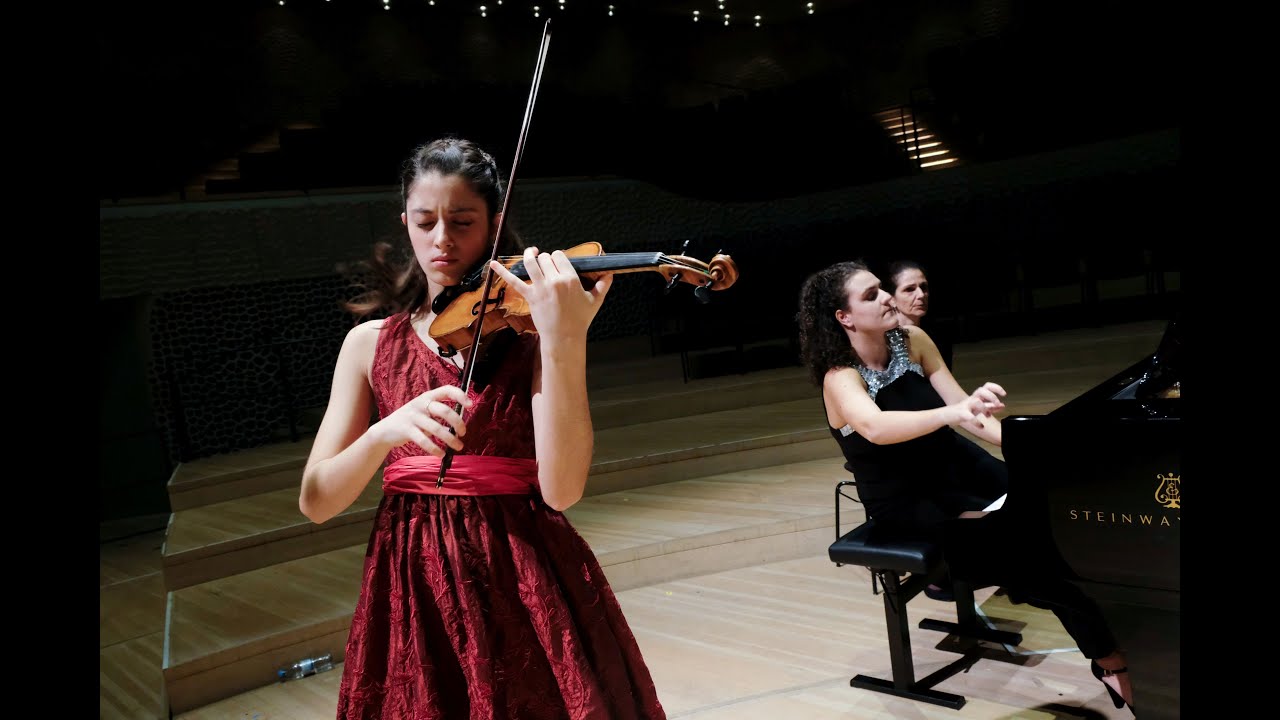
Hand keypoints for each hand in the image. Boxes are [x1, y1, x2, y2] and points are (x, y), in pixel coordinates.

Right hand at [368, 385, 470, 454]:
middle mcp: (420, 404)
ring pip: (437, 428)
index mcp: (427, 396)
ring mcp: (413, 417)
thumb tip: (459, 426)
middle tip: (463, 433)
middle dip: (458, 423)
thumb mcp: (424, 412)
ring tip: (458, 446)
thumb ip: (439, 415)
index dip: (460, 395)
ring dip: (450, 439)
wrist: (385, 430)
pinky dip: (435, 449)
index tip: (470, 405)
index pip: (446, 390)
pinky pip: (425, 441)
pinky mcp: (407, 430)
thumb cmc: (410, 421)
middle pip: (444, 410)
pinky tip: (441, 454)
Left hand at [489, 247, 613, 342]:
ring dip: (529, 255)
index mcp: (570, 279)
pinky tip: (492, 263)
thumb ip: (603, 285)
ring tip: (531, 253)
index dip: (558, 257)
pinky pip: (514, 281)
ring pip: (531, 262)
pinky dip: (502, 271)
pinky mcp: (529, 296)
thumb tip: (610, 274)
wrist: (564, 337)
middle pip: (545, 258)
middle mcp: (554, 280)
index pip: (560, 255)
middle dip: (546, 259)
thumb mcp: (595, 301)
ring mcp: (540, 288)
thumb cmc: (580, 320)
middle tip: (548, 266)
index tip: (558, 263)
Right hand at [947, 381, 1005, 425]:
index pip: (987, 387)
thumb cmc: (965, 411)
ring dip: (985, 408)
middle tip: (997, 403)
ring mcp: (967, 405)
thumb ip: (991, 407)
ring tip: (988, 416)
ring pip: (977, 402)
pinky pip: (969, 416)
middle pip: (982, 390)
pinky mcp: (962, 413)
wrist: (948, 415)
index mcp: (977, 396)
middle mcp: (972, 399)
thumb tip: (1002, 405)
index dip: (996, 388)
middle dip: (992, 396)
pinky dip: (976, 422)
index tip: (1004, 394)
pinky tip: (981, 426)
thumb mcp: (979, 408)